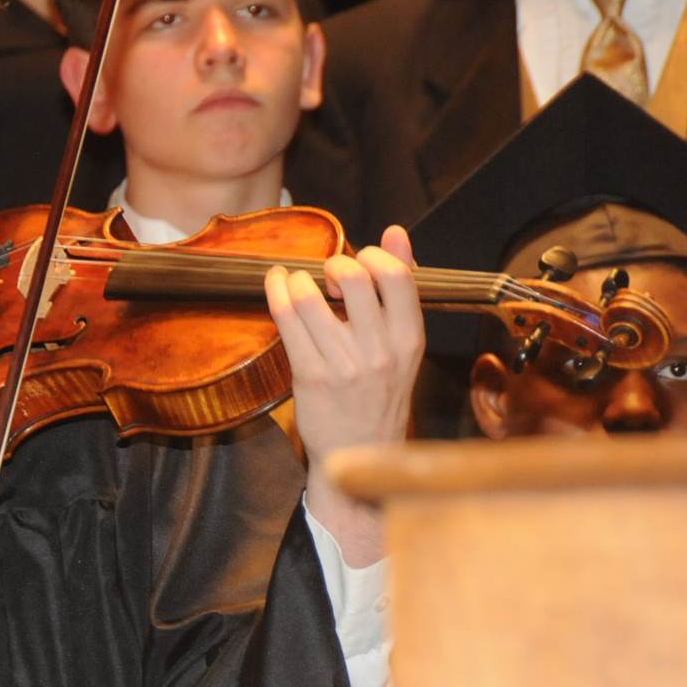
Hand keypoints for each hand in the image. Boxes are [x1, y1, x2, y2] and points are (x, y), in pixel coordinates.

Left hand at [266, 226, 422, 565]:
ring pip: (311, 297)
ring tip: (294, 280)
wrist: (360, 455)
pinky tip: (276, 285)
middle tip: (325, 276)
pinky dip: (276, 292)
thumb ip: (400, 287)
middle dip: (333, 264)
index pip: (396, 276)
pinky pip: (287, 319)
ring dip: (297, 278)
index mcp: (410, 339)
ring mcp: (344, 366)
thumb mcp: (403, 344)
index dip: (372, 254)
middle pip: (353, 278)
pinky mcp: (309, 377)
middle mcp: (381, 352)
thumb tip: (397, 231)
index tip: (358, 262)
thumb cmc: (380, 392)